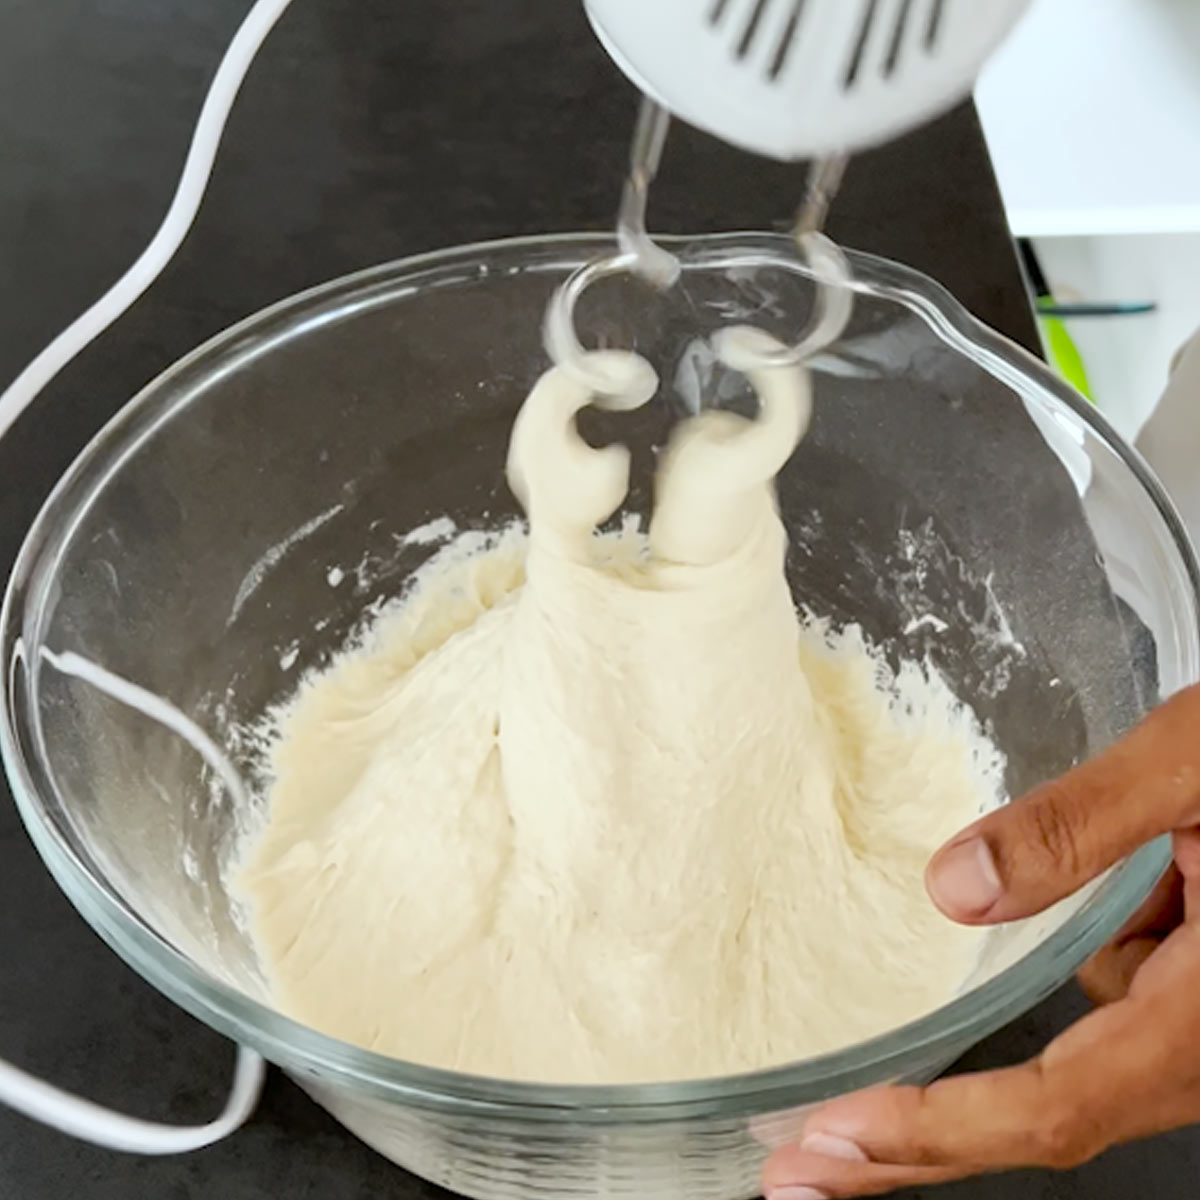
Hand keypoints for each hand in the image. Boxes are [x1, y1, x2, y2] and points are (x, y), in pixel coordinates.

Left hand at [762, 682, 1199, 1198]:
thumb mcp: (1195, 763)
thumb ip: (1079, 828)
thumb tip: (951, 888)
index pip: (1059, 1105)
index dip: (939, 1137)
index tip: (833, 1150)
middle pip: (1054, 1116)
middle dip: (921, 1141)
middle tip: (796, 1167)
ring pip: (1090, 1050)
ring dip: (1035, 999)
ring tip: (1132, 873)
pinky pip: (1126, 1005)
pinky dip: (1090, 960)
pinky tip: (1153, 881)